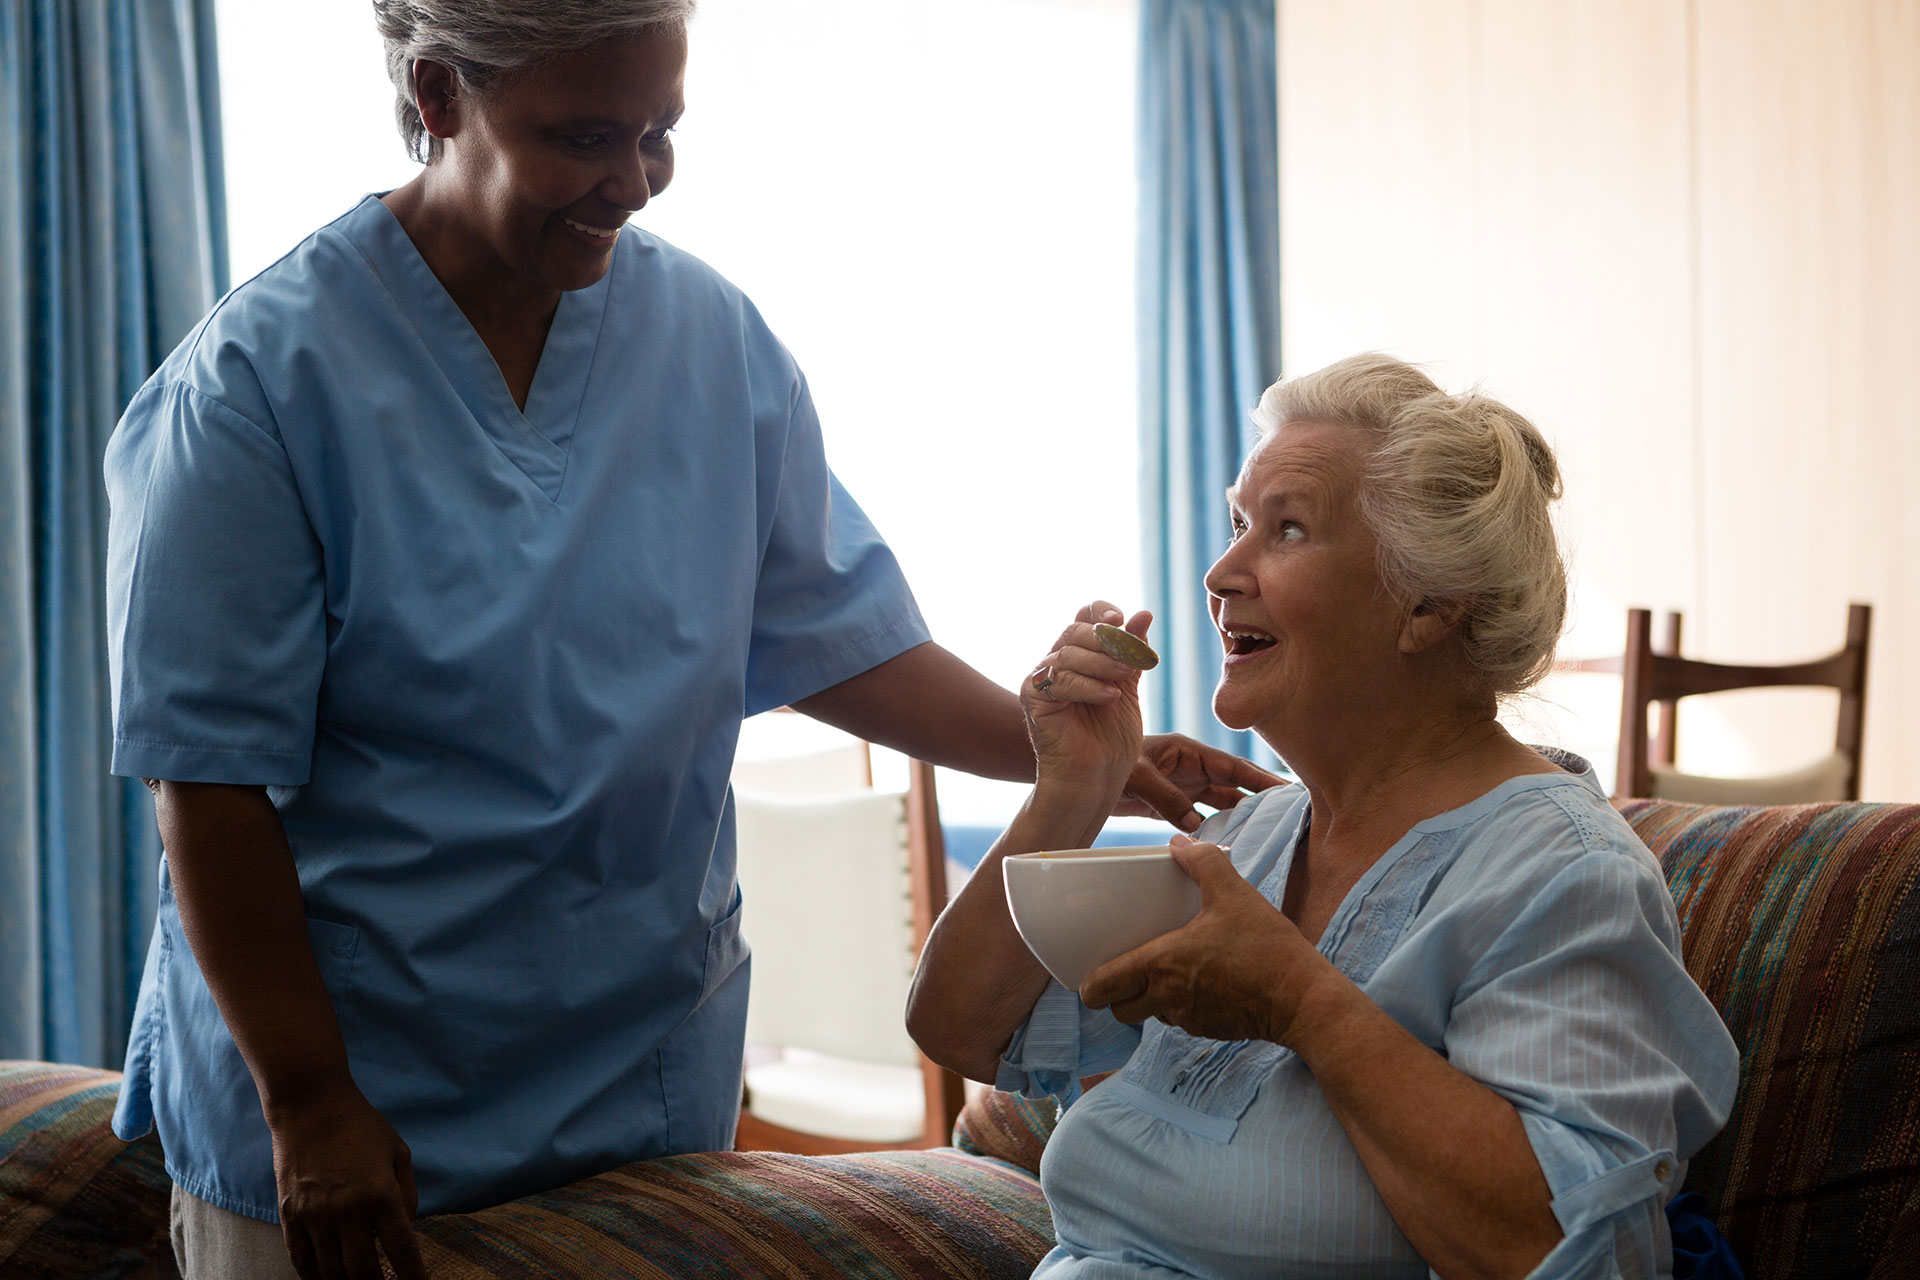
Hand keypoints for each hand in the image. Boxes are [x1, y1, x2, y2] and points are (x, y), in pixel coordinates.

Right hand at [267, 1081, 426, 1279]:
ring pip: (331, 1272)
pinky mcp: (289, 1215)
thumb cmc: (362, 1126)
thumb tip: (406, 1231)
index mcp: (381, 1194)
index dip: (412, 1276)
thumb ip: (408, 1195)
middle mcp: (347, 1211)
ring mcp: (314, 1216)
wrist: (311, 1105)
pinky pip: (301, 1260)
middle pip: (364, 1271)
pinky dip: (314, 1278)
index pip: (401, 1250)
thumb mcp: (398, 1153)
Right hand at [1023, 602, 1152, 800]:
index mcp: (1078, 657)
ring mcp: (1041, 681)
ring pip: (1068, 653)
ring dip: (1102, 662)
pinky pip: (1059, 680)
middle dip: (1107, 639)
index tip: (1122, 619)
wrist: (1094, 780)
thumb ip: (1132, 653)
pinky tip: (1109, 697)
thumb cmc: (1110, 740)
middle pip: (1075, 630)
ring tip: (1125, 678)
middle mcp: (1055, 664)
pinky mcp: (1032, 699)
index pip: (1084, 616)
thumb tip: (1143, 613)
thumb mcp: (1128, 688)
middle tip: (1132, 659)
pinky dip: (1088, 686)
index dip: (1102, 611)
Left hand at [1080, 836, 1334, 1045]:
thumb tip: (1180, 841)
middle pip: (1119, 1009)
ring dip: (1148, 999)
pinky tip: (1201, 982)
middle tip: (1126, 970)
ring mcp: (1189, 1019)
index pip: (1102, 988)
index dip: (1090, 984)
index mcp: (1162, 965)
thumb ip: (1204, 863)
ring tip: (1165, 971)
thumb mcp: (1234, 894)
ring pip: (1149, 1015)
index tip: (1091, 974)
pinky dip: (1180, 1006)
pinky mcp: (1210, 1030)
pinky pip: (1180, 1021)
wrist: (1304, 1000)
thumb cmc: (1267, 949)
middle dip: (1116, 994)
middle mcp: (1167, 999)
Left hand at [1119, 735, 1288, 832]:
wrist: (1080, 779)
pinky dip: (1213, 830)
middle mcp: (1189, 769)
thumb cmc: (1109, 765)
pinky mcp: (1171, 806)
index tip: (1286, 790)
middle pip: (1232, 785)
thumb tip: (1197, 825)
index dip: (1259, 777)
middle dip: (1258, 798)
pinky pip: (1200, 819)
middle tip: (1287, 816)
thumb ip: (1168, 798)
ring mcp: (1182, 788)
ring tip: (1264, 833)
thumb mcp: (1139, 776)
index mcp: (1186, 751)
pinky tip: (1227, 843)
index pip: (1231, 765)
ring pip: (1219, 804)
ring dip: (1238, 816)